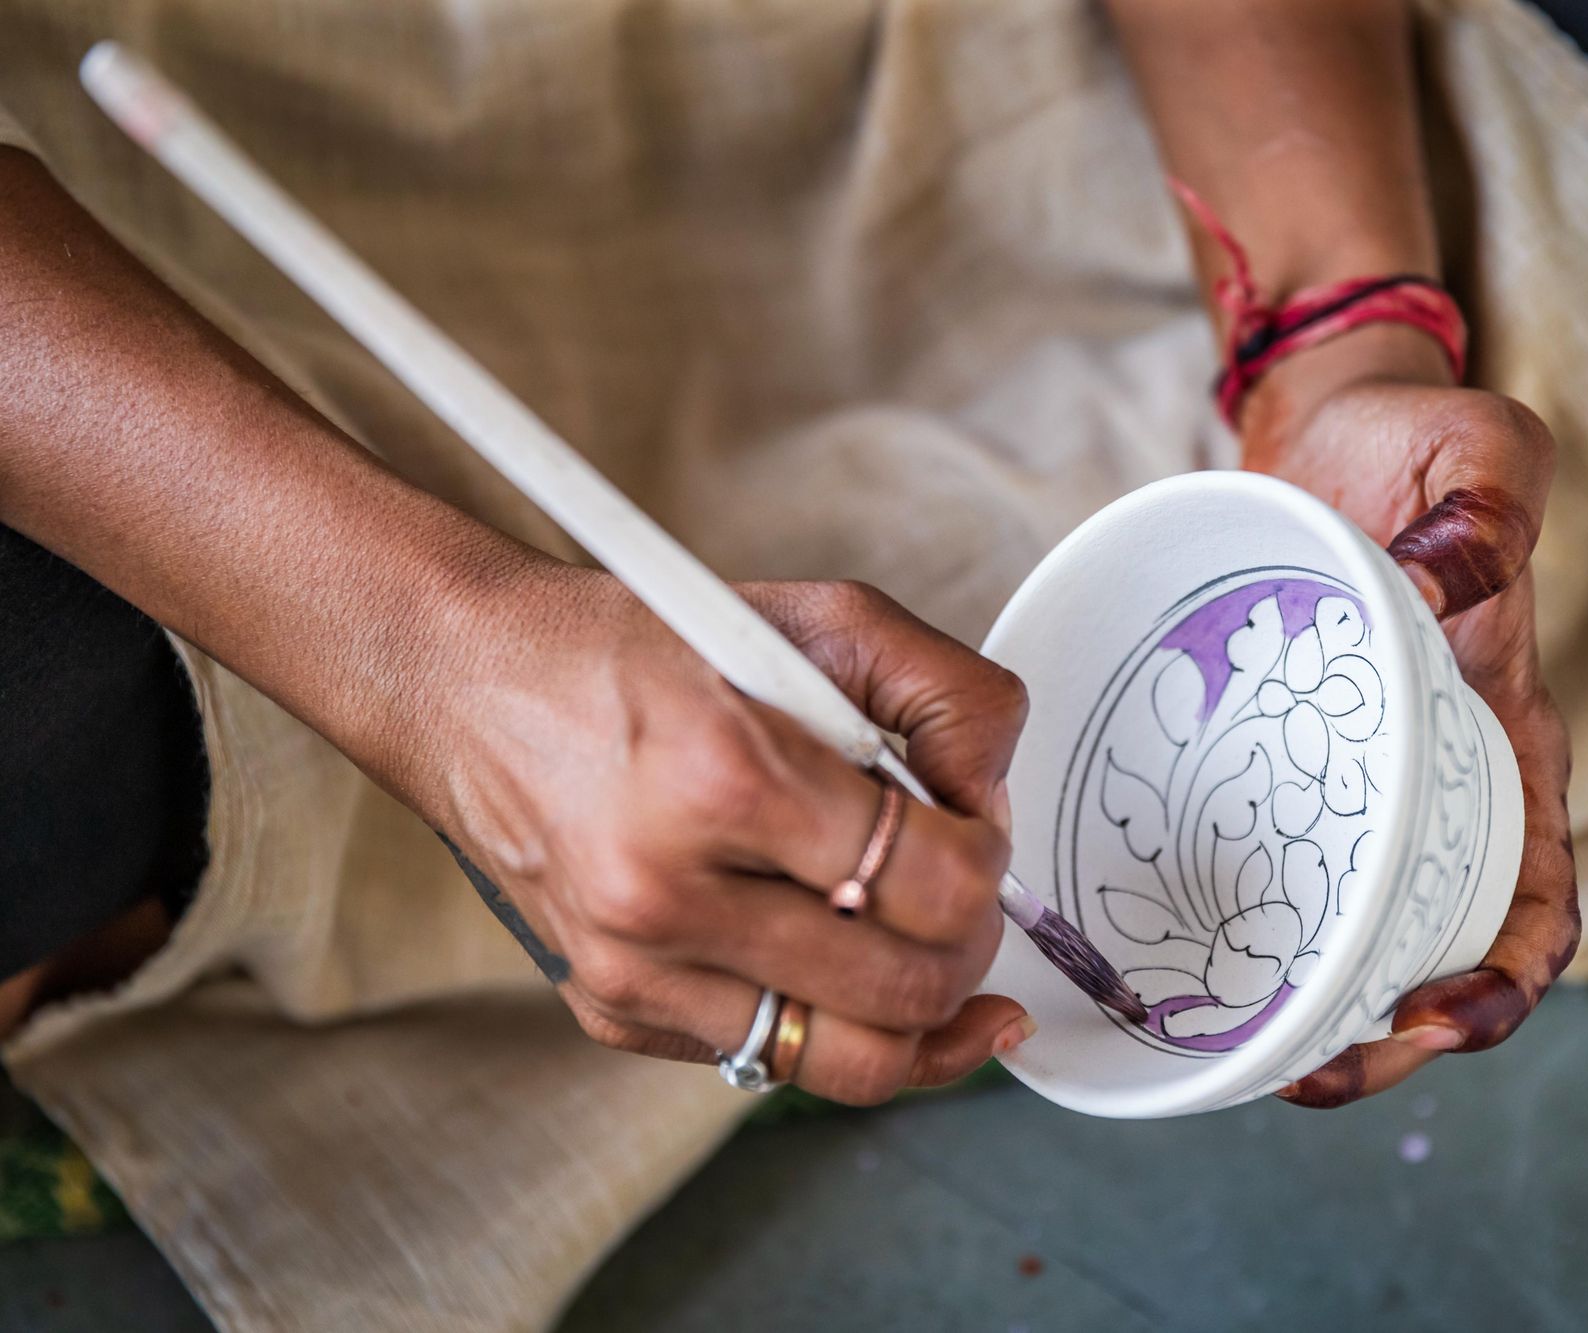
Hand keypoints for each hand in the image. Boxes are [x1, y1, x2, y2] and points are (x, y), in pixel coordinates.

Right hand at [415, 567, 1033, 1104]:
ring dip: (916, 1005)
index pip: (939, 885)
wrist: (465, 682)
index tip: (971, 827)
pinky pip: (772, 1059)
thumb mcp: (817, 618)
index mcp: (727, 777)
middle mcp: (670, 895)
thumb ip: (947, 693)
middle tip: (951, 884)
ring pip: (855, 1063)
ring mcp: (634, 971)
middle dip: (968, 942)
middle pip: (912, 991)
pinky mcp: (610, 1011)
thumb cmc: (641, 645)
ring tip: (916, 941)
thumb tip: (993, 800)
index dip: (989, 860)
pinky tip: (827, 951)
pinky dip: (825, 1016)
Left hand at [1240, 325, 1580, 1108]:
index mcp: (1509, 740)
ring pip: (1349, 931)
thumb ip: (1489, 511)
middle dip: (1385, 1041)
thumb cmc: (1419, 440)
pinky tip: (1176, 961)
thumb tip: (1437, 596)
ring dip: (1306, 1011)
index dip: (1503, 983)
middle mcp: (1439, 784)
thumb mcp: (1482, 449)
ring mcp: (1358, 784)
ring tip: (1237, 1056)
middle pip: (1438, 952)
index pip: (1538, 897)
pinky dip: (1241, 928)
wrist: (1336, 423)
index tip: (1435, 1020)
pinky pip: (1272, 864)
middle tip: (1305, 1075)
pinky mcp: (1284, 764)